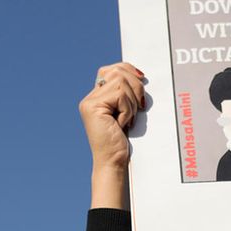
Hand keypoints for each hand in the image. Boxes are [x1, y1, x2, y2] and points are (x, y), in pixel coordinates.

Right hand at [80, 62, 146, 208]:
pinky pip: (120, 95)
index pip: (111, 70)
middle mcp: (89, 98)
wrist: (113, 162)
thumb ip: (125, 95)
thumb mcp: (125, 113)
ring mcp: (89, 102)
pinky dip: (127, 110)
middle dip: (135, 85)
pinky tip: (122, 124)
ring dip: (131, 101)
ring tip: (127, 119)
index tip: (142, 77)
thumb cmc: (121, 142)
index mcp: (96, 97)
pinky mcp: (93, 107)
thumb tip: (138, 75)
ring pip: (120, 82)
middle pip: (117, 71)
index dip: (128, 69)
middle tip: (139, 106)